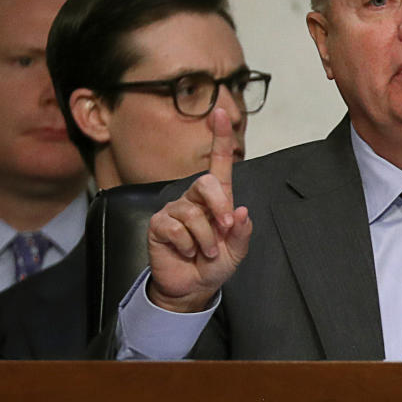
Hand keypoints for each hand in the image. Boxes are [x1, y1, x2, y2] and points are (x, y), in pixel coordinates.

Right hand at [146, 108, 252, 312]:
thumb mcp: (237, 251)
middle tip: (224, 228)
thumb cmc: (215, 264)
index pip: (218, 163)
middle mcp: (194, 199)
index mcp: (216, 199)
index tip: (221, 113)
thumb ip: (242, 232)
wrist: (193, 288)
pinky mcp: (159, 225)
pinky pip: (176, 228)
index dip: (219, 138)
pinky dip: (188, 245)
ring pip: (192, 213)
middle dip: (218, 206)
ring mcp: (174, 210)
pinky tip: (187, 252)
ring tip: (206, 252)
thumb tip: (240, 211)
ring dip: (206, 238)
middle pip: (205, 183)